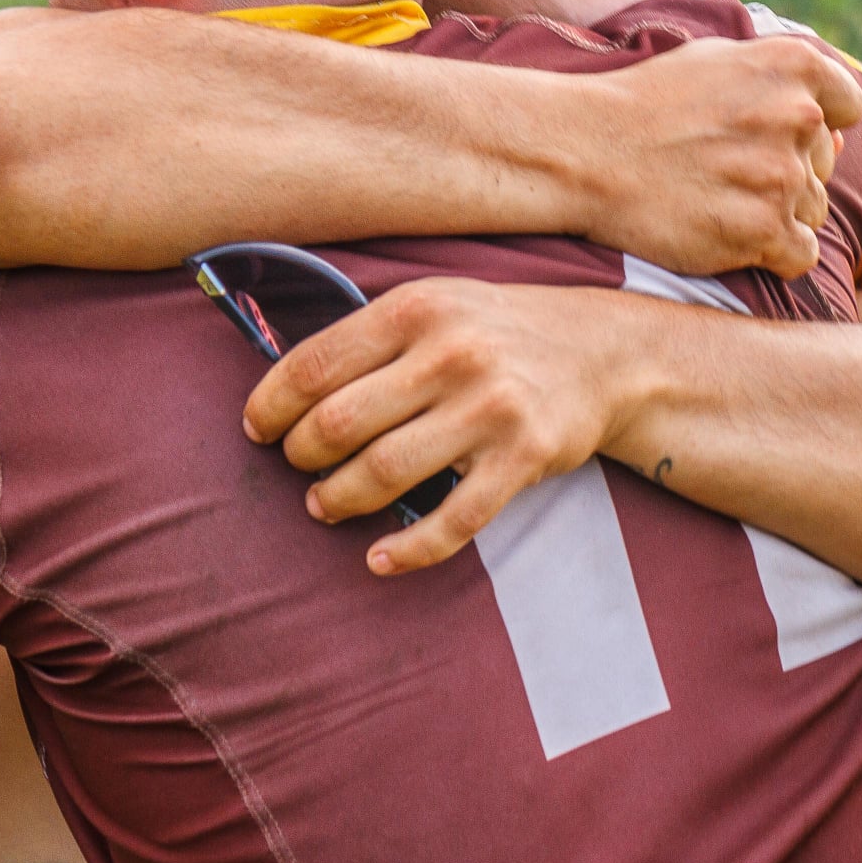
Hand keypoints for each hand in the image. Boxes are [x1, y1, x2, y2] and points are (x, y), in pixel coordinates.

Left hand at [243, 278, 636, 574]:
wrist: (603, 350)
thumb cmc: (498, 330)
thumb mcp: (436, 304)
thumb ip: (371, 336)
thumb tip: (287, 390)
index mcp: (416, 309)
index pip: (314, 366)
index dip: (271, 406)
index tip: (257, 429)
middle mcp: (451, 354)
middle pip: (338, 424)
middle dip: (301, 457)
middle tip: (297, 466)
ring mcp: (490, 409)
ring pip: (383, 474)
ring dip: (338, 500)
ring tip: (324, 504)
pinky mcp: (523, 458)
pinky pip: (452, 521)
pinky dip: (407, 550)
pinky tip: (379, 558)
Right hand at [581, 35, 861, 278]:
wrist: (585, 151)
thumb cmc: (643, 104)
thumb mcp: (715, 58)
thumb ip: (780, 77)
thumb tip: (832, 116)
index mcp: (792, 65)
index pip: (849, 103)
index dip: (819, 123)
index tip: (776, 135)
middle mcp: (798, 116)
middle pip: (825, 162)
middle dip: (788, 170)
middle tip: (726, 172)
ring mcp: (782, 176)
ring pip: (814, 210)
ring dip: (777, 213)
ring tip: (718, 202)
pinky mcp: (763, 230)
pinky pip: (803, 254)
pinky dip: (774, 253)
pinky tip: (731, 236)